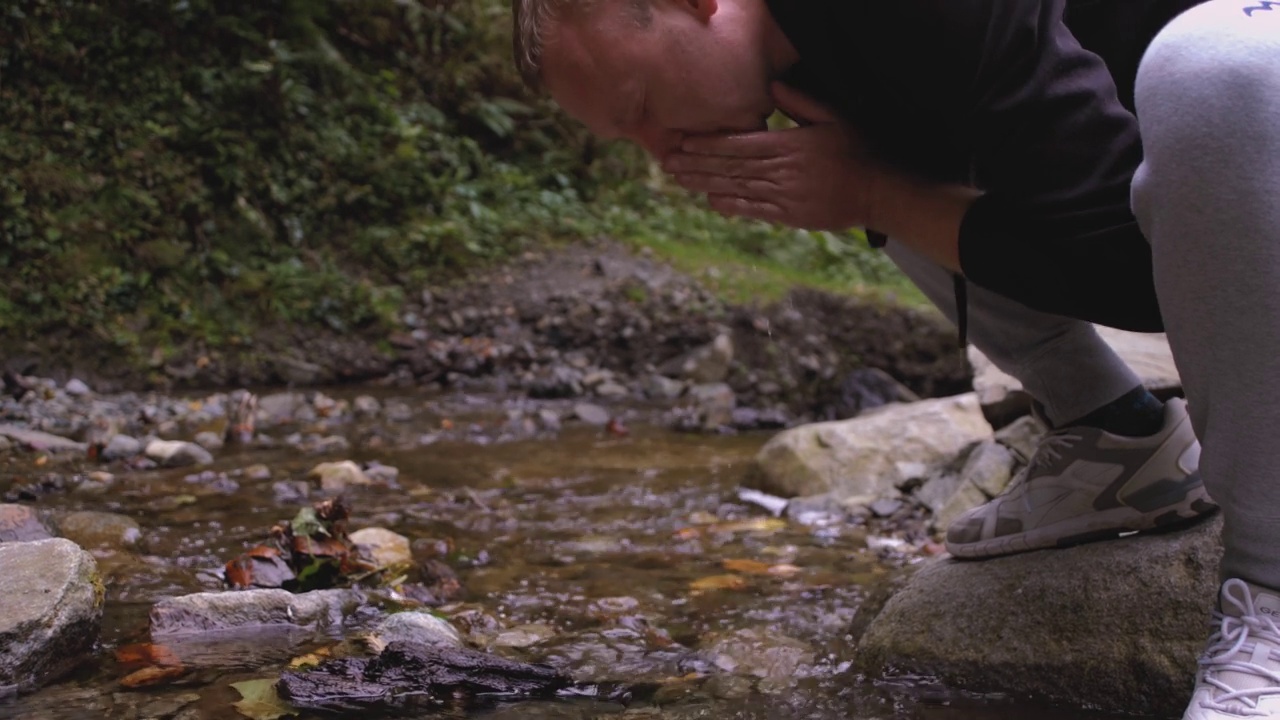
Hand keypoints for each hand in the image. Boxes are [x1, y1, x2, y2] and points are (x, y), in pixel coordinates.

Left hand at [662, 83, 875, 231]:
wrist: (880, 190)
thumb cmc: (858, 149)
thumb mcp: (833, 116)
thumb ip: (800, 102)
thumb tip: (772, 86)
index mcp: (789, 145)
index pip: (739, 144)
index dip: (709, 144)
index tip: (684, 141)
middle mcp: (783, 171)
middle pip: (731, 167)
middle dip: (697, 164)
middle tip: (668, 162)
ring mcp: (786, 195)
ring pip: (737, 188)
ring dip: (705, 184)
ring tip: (680, 179)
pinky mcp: (791, 216)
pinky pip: (755, 210)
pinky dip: (732, 206)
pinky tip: (711, 202)